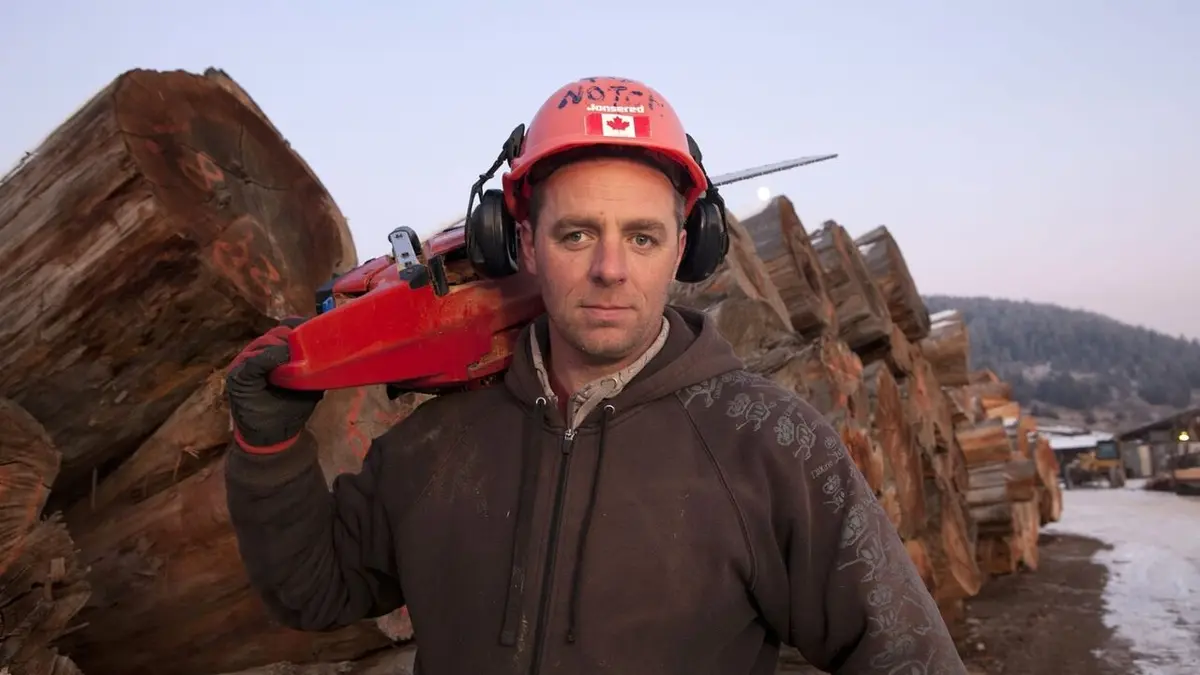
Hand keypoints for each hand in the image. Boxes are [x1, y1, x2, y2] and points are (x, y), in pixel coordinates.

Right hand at [226, 317, 323, 453]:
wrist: (271, 437)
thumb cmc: (290, 409)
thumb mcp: (308, 386)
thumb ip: (314, 368)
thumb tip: (335, 352)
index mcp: (274, 352)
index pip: (285, 329)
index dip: (299, 327)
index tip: (314, 329)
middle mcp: (257, 353)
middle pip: (275, 333)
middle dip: (292, 338)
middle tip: (306, 348)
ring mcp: (245, 362)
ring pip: (264, 343)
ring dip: (281, 348)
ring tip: (296, 358)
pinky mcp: (237, 375)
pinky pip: (252, 361)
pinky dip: (267, 359)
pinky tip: (280, 364)